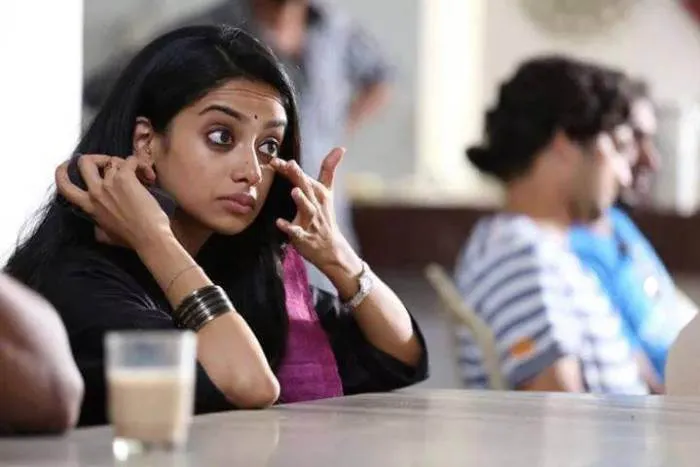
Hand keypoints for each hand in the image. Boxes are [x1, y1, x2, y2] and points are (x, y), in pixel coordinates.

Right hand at [55, 154, 171, 249]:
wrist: (149, 238)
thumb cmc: (132, 239)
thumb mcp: (106, 236)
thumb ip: (97, 228)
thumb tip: (95, 228)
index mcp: (89, 206)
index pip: (64, 186)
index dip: (62, 171)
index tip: (68, 164)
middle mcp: (95, 193)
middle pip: (85, 162)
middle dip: (99, 158)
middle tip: (115, 164)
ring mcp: (109, 184)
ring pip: (113, 161)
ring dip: (127, 165)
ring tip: (143, 177)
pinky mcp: (125, 178)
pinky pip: (130, 160)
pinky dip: (141, 164)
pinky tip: (150, 177)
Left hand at [270, 148, 360, 274]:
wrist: (332, 248)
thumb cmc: (326, 217)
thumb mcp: (328, 192)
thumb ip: (329, 169)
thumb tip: (341, 147)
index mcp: (319, 193)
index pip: (304, 178)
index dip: (292, 169)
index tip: (279, 159)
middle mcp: (315, 205)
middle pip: (307, 189)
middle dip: (299, 177)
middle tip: (290, 165)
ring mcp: (311, 221)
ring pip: (307, 209)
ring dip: (301, 200)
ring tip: (294, 191)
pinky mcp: (306, 237)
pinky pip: (297, 232)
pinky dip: (289, 228)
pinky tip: (279, 223)